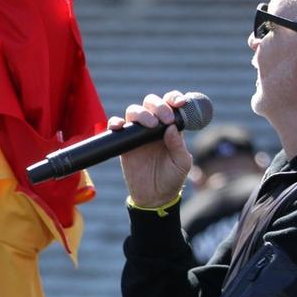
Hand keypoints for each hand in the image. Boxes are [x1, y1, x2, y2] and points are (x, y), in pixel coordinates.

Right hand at [111, 91, 191, 208]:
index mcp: (171, 128)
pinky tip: (120, 127)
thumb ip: (178, 145)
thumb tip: (171, 127)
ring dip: (141, 113)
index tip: (179, 102)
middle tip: (164, 120)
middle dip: (158, 106)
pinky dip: (115, 123)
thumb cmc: (172, 179)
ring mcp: (137, 134)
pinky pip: (116, 127)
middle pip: (151, 104)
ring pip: (134, 111)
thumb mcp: (181, 163)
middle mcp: (154, 127)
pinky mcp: (124, 143)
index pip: (171, 106)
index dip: (174, 99)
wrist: (154, 197)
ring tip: (150, 125)